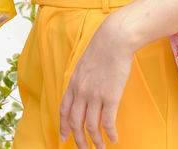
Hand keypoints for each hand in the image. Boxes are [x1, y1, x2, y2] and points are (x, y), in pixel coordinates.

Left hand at [58, 12, 135, 148]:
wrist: (114, 39)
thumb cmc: (102, 49)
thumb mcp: (84, 65)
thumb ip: (81, 80)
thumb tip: (84, 93)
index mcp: (73, 84)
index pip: (63, 110)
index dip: (63, 126)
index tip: (64, 138)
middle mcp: (81, 92)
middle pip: (75, 123)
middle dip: (79, 140)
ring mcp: (95, 95)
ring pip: (91, 127)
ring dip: (95, 142)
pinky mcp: (111, 97)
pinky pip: (108, 123)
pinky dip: (110, 134)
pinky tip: (114, 139)